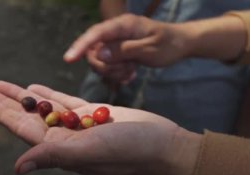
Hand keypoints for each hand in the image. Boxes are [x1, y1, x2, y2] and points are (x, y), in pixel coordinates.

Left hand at [0, 81, 201, 174]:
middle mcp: (68, 139)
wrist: (161, 144)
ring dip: (25, 96)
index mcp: (63, 149)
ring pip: (46, 107)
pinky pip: (66, 102)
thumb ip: (54, 156)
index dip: (3, 115)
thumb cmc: (129, 150)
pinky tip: (36, 87)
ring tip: (5, 85)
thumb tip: (18, 168)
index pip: (24, 129)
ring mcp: (80, 126)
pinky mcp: (94, 114)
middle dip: (7, 103)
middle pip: (30, 117)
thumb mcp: (90, 152)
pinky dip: (50, 94)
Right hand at [64, 14, 193, 81]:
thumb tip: (99, 54)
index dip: (80, 45)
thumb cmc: (168, 44)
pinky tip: (131, 73)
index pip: (95, 33)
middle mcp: (115, 32)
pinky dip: (117, 74)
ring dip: (113, 72)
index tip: (68, 59)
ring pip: (100, 61)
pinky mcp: (118, 52)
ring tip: (132, 71)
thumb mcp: (149, 49)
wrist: (180, 44)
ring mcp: (116, 42)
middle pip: (94, 51)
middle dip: (106, 67)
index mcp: (122, 25)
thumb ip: (124, 50)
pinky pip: (109, 66)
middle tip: (127, 70)